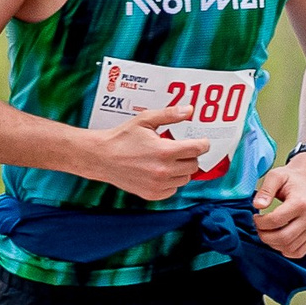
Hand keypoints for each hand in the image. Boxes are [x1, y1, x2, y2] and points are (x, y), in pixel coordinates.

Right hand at [88, 104, 209, 200]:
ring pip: (185, 179)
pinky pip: (173, 189)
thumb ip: (169, 115)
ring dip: (182, 169)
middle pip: (194, 165)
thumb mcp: (145, 120)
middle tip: (180, 149)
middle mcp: (164, 171)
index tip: (202, 142)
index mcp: (165, 151)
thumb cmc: (122, 137)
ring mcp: (158, 185)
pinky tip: (160, 171)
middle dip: (190, 156)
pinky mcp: (152, 194)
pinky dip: (171, 181)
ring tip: (168, 160)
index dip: (203, 144)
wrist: (102, 158)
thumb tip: (189, 110)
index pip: (197, 149)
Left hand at [252, 152, 305, 259]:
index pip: (276, 221)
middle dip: (264, 236)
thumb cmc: (290, 179)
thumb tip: (257, 205)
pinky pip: (298, 252)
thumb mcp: (276, 176)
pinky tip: (278, 240)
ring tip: (267, 232)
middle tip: (259, 227)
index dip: (260, 223)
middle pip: (282, 238)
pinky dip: (285, 250)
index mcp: (300, 203)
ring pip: (289, 248)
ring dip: (273, 244)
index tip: (255, 217)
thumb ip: (266, 190)